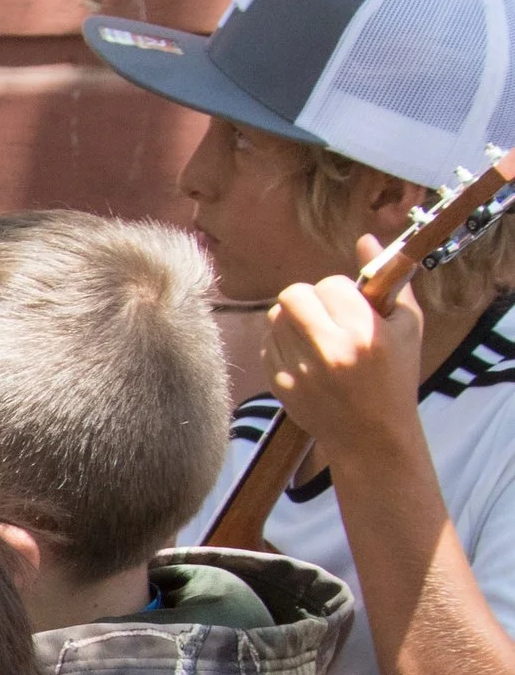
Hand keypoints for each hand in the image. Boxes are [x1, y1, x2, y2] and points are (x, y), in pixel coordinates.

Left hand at [263, 234, 426, 469]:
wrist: (371, 436)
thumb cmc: (395, 376)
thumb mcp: (406, 325)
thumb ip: (389, 279)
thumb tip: (365, 238)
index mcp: (363, 334)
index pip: (329, 285)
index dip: (339, 289)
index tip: (350, 304)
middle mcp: (328, 352)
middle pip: (292, 296)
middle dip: (308, 297)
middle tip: (325, 312)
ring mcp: (300, 371)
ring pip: (275, 319)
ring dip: (293, 318)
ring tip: (315, 332)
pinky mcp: (281, 386)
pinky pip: (268, 345)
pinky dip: (283, 342)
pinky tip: (305, 354)